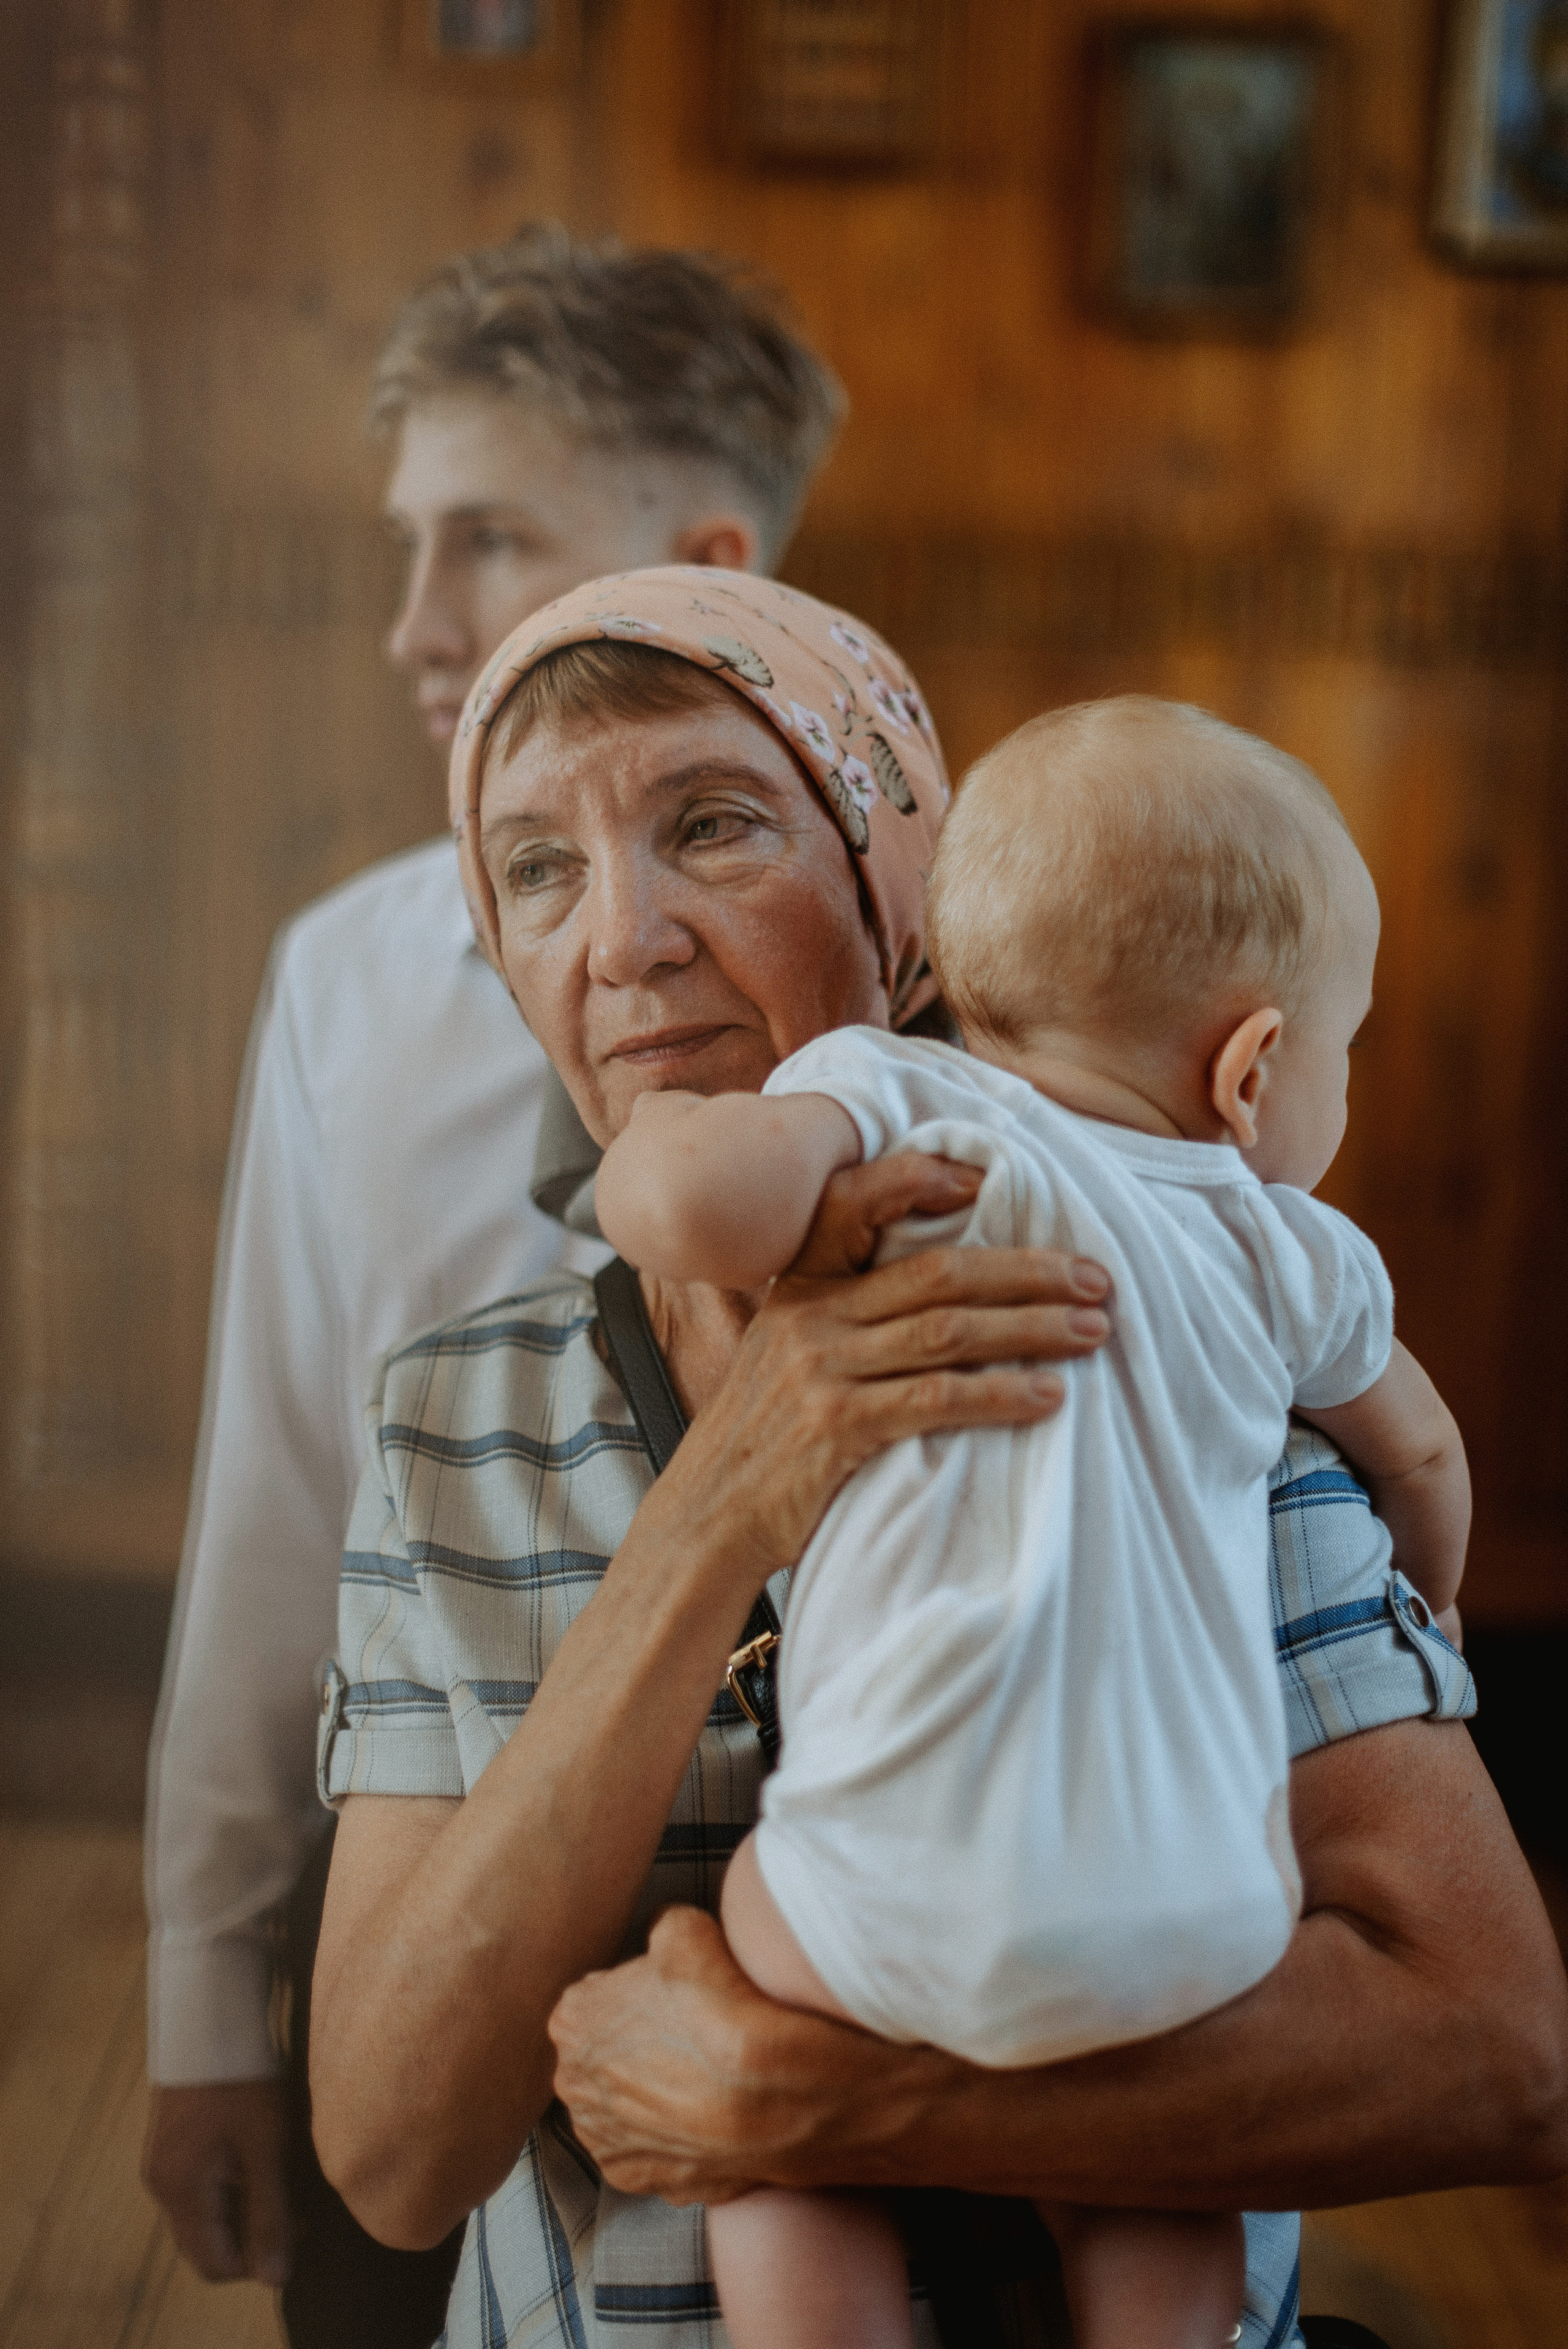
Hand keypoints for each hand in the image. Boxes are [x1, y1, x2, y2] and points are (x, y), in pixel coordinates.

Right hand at [142, 2079, 292, 2283]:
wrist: (210, 2017)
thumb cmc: (243, 2078)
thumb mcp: (266, 2146)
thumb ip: (270, 2214)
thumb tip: (275, 2278)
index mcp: (181, 2191)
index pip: (214, 2265)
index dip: (257, 2262)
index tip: (296, 2231)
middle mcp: (162, 2186)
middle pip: (205, 2246)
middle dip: (250, 2239)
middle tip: (294, 2210)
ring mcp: (162, 2165)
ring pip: (203, 2218)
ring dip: (240, 2213)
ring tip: (280, 2182)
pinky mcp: (170, 2147)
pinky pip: (198, 2191)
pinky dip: (228, 2191)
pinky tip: (257, 2161)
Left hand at [549, 1906, 868, 2205]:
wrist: (766, 2096)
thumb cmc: (721, 2008)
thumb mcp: (687, 1927)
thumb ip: (662, 1928)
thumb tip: (667, 1932)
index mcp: (572, 2021)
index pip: (594, 1998)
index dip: (636, 1993)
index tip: (671, 1997)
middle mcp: (573, 2086)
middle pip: (603, 2056)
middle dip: (635, 2048)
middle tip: (688, 2038)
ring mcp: (602, 2140)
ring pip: (621, 2107)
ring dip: (650, 2096)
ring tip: (701, 2080)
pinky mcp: (636, 2180)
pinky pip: (648, 2151)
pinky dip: (672, 2138)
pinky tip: (705, 2119)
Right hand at [651, 1150, 1111, 1584]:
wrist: (707, 1519)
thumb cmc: (765, 1441)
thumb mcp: (787, 1358)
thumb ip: (848, 1320)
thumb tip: (946, 1297)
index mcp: (802, 1289)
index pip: (858, 1205)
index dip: (924, 1182)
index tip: (996, 1183)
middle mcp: (812, 1318)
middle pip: (939, 1274)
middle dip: (1030, 1272)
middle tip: (1098, 1279)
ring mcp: (822, 1370)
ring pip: (949, 1331)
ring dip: (1032, 1329)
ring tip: (1092, 1331)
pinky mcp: (836, 1427)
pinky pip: (937, 1399)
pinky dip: (1001, 1395)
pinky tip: (1047, 1397)